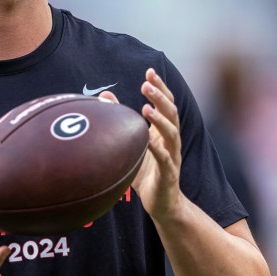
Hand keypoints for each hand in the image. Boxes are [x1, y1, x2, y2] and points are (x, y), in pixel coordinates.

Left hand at [99, 67, 182, 220]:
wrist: (162, 203)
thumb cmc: (146, 171)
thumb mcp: (132, 143)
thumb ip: (121, 120)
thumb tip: (104, 96)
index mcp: (163, 131)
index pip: (166, 104)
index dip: (160, 87)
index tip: (149, 72)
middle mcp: (171, 140)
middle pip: (171, 113)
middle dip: (160, 97)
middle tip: (146, 84)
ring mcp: (172, 156)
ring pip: (171, 133)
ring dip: (159, 119)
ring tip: (146, 107)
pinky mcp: (168, 174)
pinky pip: (165, 159)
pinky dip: (157, 149)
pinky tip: (148, 141)